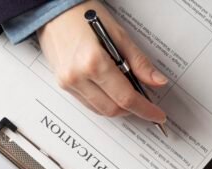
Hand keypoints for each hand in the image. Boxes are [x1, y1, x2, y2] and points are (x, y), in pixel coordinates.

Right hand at [38, 0, 166, 122]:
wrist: (53, 10)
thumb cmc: (83, 15)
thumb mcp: (118, 34)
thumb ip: (139, 62)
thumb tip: (158, 81)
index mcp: (93, 62)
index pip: (125, 97)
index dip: (145, 109)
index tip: (158, 114)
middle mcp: (78, 76)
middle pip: (113, 109)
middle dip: (133, 110)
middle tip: (146, 104)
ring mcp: (68, 83)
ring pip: (100, 110)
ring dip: (118, 107)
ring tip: (129, 94)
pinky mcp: (63, 85)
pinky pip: (89, 104)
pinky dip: (104, 102)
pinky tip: (112, 91)